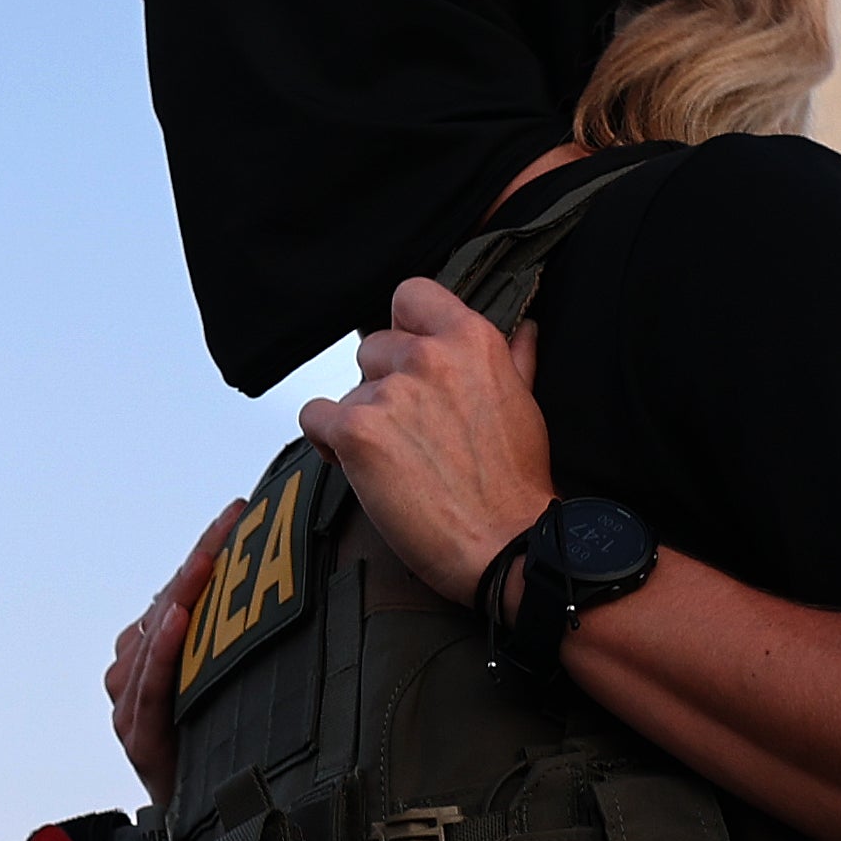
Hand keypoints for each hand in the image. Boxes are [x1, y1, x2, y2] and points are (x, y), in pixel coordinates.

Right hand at [106, 500, 240, 797]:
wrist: (216, 826)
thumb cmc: (230, 751)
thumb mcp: (240, 683)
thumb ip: (242, 639)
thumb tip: (290, 591)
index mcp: (154, 652)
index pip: (181, 588)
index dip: (207, 549)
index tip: (237, 513)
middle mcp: (134, 673)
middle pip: (168, 604)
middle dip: (202, 561)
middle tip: (235, 523)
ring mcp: (131, 703)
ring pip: (155, 636)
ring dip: (184, 593)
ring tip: (210, 556)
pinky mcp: (137, 738)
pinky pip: (148, 686)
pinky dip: (161, 650)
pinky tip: (177, 619)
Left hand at [296, 277, 554, 609]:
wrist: (506, 545)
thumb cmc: (516, 484)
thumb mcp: (525, 403)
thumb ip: (514, 358)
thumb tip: (522, 327)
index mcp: (471, 340)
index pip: (411, 295)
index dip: (404, 326)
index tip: (410, 357)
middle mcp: (428, 357)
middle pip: (372, 348)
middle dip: (383, 386)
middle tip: (409, 432)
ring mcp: (389, 392)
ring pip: (348, 390)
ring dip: (361, 420)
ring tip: (394, 460)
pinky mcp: (356, 432)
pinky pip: (315, 417)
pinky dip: (327, 441)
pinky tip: (357, 466)